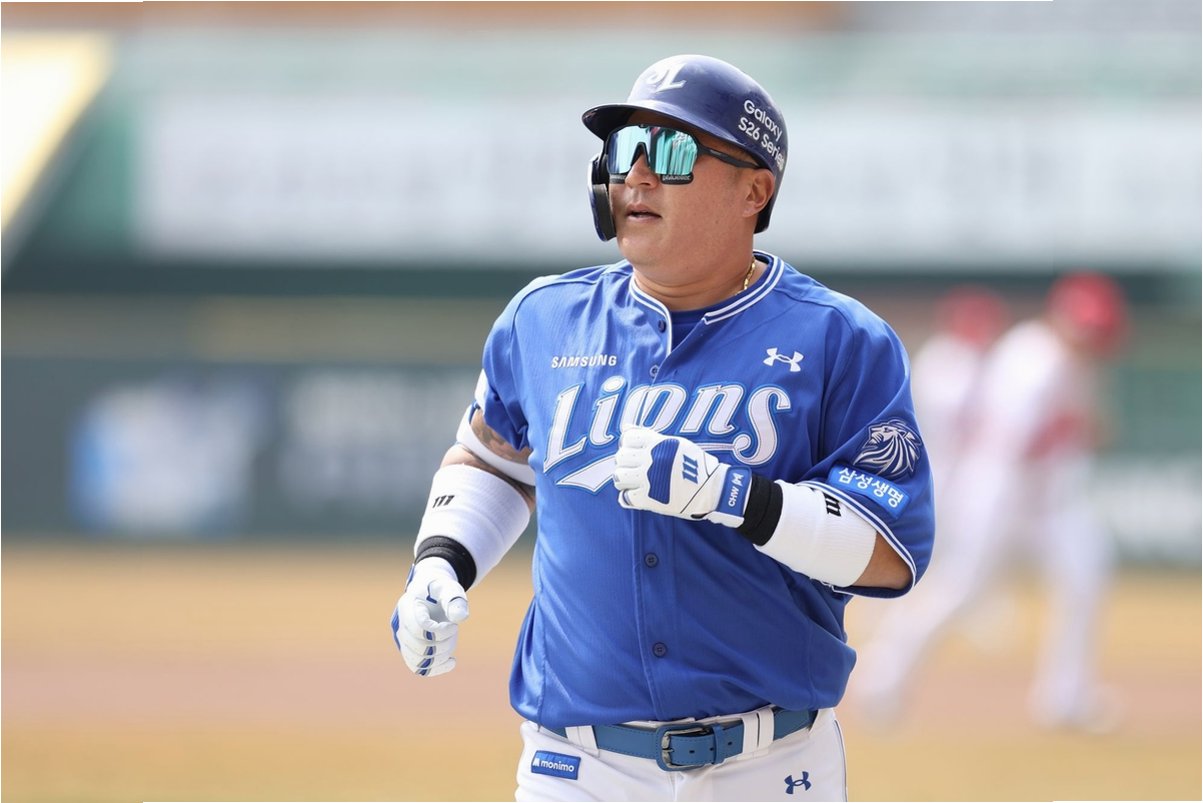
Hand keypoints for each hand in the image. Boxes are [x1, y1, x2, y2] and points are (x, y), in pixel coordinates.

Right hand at [391, 558, 469, 676]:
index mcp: (406, 606)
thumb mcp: (449, 589)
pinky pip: (418, 668)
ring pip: (419, 661)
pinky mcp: (408, 650)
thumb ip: (455, 599)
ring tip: (452, 641)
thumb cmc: (440, 589)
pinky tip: (452, 661)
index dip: (441, 632)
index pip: (420, 629)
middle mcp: (399, 625)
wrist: (431, 594)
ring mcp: (402, 640)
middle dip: (444, 644)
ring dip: (442, 656)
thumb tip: (461, 617)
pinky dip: (436, 669)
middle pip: (420, 647)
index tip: (453, 624)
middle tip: (454, 631)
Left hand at [612, 427, 750, 526]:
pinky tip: (637, 496)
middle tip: (634, 469)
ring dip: (624, 480)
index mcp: (658, 444)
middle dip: (625, 463)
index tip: (635, 452)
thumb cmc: (695, 464)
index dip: (628, 445)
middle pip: (620, 457)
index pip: (627, 438)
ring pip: (619, 477)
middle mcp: (650, 460)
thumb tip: (626, 427)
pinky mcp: (648, 500)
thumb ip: (648, 435)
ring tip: (634, 483)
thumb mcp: (674, 443)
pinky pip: (625, 498)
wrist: (712, 490)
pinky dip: (629, 498)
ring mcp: (648, 480)